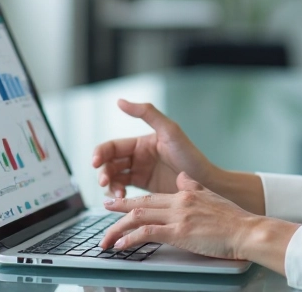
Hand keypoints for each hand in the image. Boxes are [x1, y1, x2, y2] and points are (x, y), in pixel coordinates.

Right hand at [91, 99, 215, 197]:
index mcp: (141, 142)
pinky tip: (122, 199)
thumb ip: (146, 113)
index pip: (112, 147)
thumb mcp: (169, 130)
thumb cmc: (190, 156)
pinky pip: (124, 190)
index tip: (95, 163)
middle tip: (104, 181)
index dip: (100, 153)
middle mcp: (138, 157)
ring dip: (109, 185)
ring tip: (117, 194)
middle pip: (109, 164)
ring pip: (114, 178)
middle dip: (102, 172)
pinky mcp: (145, 189)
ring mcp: (141, 173)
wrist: (206, 183)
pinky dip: (118, 194)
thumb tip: (119, 101)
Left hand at [99, 172, 297, 272]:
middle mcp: (179, 202)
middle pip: (142, 204)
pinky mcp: (180, 232)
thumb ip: (195, 187)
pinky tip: (121, 244)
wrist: (247, 230)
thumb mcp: (212, 196)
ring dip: (119, 227)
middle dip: (120, 207)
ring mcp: (178, 217)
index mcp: (186, 194)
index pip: (153, 196)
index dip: (134, 200)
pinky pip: (148, 234)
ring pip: (139, 217)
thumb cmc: (234, 220)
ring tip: (106, 238)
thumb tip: (184, 178)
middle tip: (105, 208)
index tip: (120, 203)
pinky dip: (131, 238)